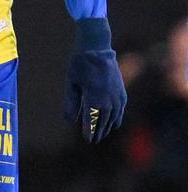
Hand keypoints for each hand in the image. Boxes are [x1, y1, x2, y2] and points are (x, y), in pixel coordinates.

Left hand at [66, 18, 126, 143]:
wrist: (97, 50)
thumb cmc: (79, 66)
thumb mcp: (71, 84)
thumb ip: (71, 104)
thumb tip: (70, 122)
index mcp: (94, 99)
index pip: (92, 122)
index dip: (90, 132)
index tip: (88, 140)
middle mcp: (108, 101)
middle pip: (103, 122)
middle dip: (98, 132)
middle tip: (93, 141)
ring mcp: (117, 97)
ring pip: (114, 117)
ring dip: (108, 127)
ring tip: (101, 134)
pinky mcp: (122, 92)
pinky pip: (121, 110)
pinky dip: (117, 118)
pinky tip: (114, 124)